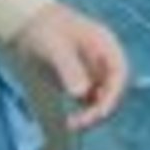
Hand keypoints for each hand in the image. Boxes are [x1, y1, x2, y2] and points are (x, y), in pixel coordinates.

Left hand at [12, 0, 129, 128]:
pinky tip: (70, 121)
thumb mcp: (56, 46)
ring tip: (72, 124)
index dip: (114, 94)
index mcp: (106, 46)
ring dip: (93, 115)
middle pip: (113, 90)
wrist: (29, 25)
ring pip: (103, 100)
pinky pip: (89, 104)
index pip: (119, 73)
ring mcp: (94, 73)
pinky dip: (84, 114)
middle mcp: (105, 62)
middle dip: (101, 109)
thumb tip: (81, 94)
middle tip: (80, 123)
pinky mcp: (82, 84)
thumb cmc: (45, 29)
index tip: (101, 112)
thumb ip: (70, 69)